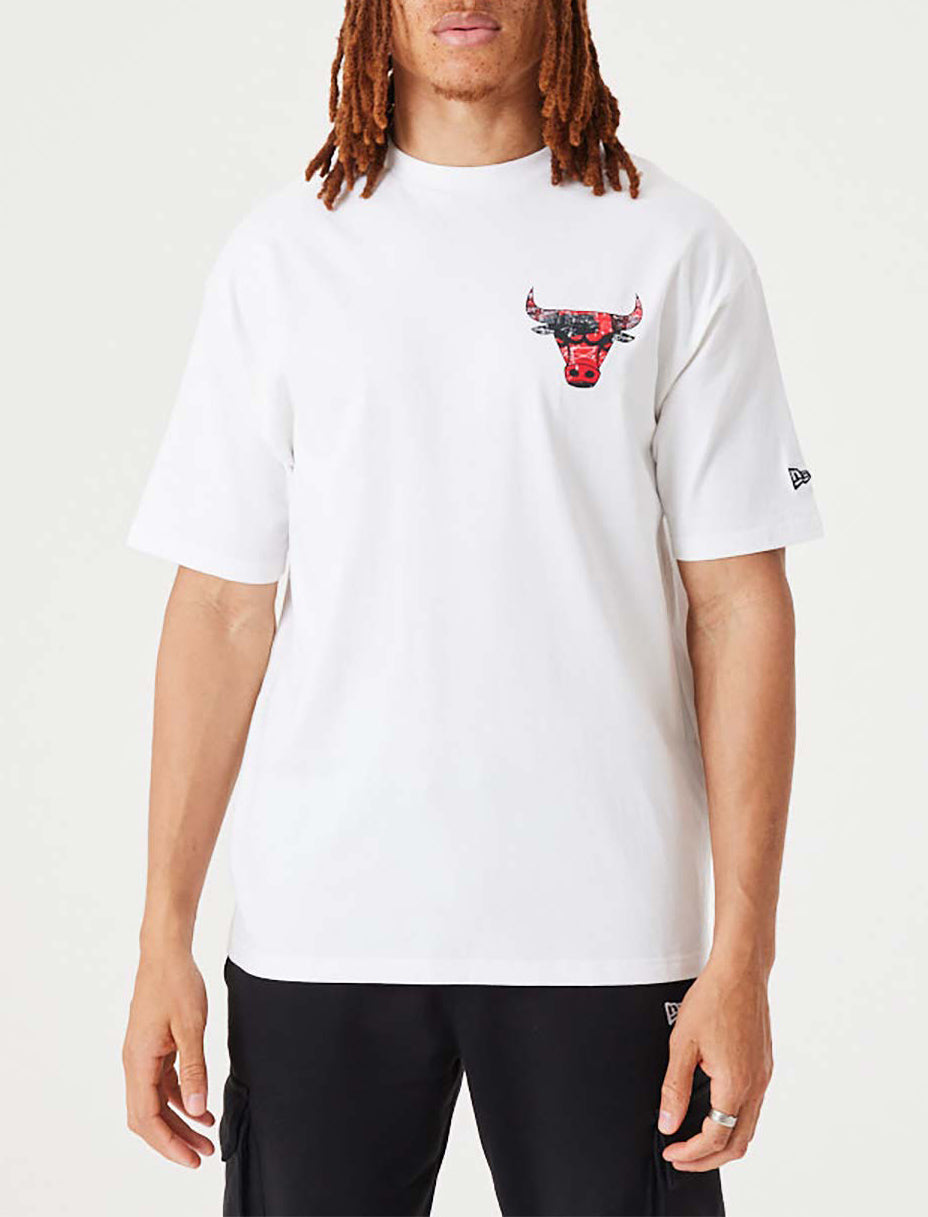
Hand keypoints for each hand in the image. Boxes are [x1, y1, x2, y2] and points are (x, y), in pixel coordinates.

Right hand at [123, 948, 215, 1167]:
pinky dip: (181, 1098)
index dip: (168, 1143)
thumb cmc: (176, 983)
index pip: (147, 1117)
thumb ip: (194, 1069)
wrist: (165, 953)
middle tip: (203, 1155)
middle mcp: (135, 1063)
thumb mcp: (191, 1027)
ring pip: (156, 1101)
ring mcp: (142, 1056)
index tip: (191, 1159)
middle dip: (174, 1139)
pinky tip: (201, 1108)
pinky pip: (163, 1083)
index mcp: (138, 1061)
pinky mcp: (153, 1047)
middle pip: (149, 1116)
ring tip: (206, 1137)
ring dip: (179, 1121)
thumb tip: (198, 1109)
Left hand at [658, 959, 773, 1171]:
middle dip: (708, 1159)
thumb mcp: (682, 1044)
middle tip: (682, 1157)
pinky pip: (753, 1108)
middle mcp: (755, 1086)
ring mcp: (763, 1077)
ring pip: (748, 1128)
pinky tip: (714, 1114)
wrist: (740, 972)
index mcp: (735, 1084)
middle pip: (738, 1144)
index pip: (715, 1138)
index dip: (691, 1153)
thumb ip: (675, 1088)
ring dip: (723, 1143)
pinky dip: (734, 1123)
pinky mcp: (765, 1067)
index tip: (672, 1152)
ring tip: (695, 1141)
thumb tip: (668, 1123)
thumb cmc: (712, 999)